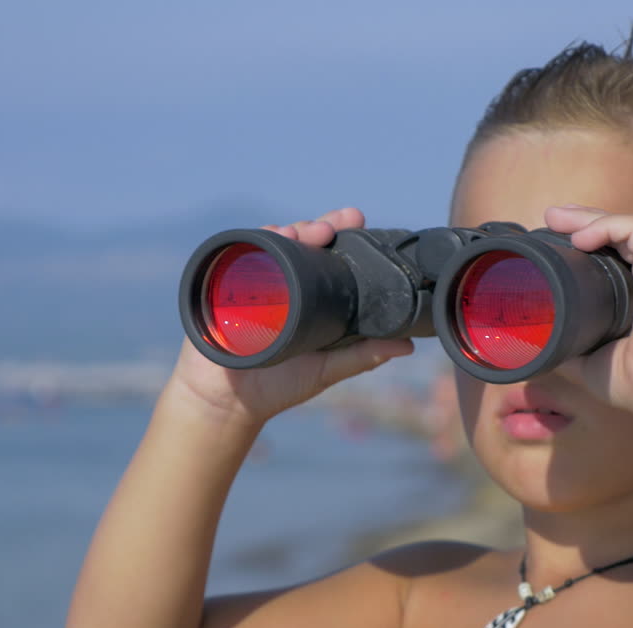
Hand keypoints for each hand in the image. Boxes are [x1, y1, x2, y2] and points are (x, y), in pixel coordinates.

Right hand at [169, 208, 414, 426]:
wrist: (228, 403)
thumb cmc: (278, 387)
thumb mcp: (326, 370)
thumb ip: (362, 356)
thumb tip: (407, 346)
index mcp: (309, 296)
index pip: (327, 256)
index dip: (341, 234)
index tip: (356, 219)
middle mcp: (282, 283)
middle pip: (300, 242)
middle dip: (317, 226)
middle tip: (332, 226)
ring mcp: (253, 283)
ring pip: (272, 244)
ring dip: (287, 231)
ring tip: (301, 231)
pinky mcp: (226, 288)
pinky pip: (238, 257)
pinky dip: (253, 243)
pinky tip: (268, 237)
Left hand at [543, 205, 632, 412]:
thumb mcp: (590, 362)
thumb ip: (568, 346)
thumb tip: (536, 342)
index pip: (619, 255)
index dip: (590, 241)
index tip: (557, 238)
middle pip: (621, 235)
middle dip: (584, 220)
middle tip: (551, 217)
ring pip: (628, 226)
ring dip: (589, 217)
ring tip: (555, 217)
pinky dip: (606, 226)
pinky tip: (579, 238)